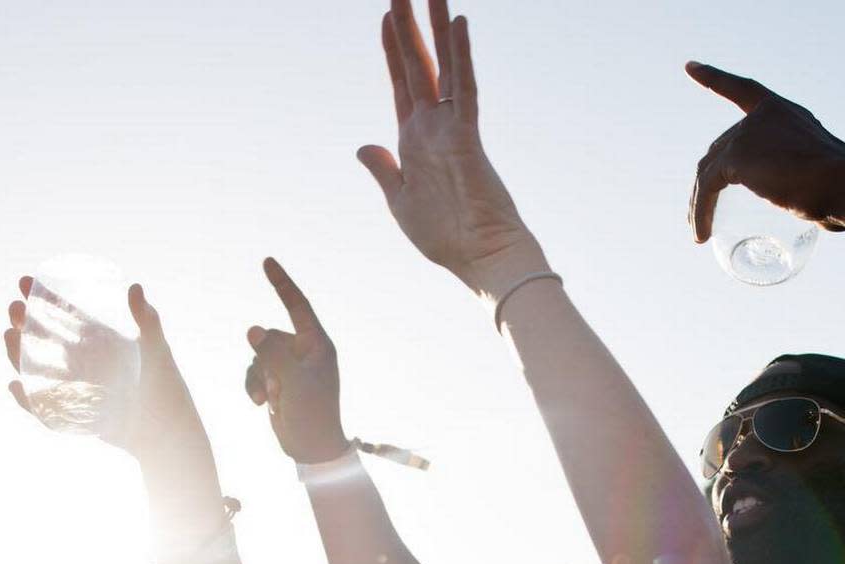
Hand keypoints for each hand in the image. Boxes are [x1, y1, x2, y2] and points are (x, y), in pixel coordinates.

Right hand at [4, 278, 211, 467]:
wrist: (166, 427)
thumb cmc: (164, 384)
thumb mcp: (157, 349)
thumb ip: (147, 321)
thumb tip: (134, 287)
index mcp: (92, 341)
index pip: (58, 314)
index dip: (38, 297)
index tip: (25, 281)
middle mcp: (77, 362)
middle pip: (38, 338)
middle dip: (21, 321)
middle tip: (16, 309)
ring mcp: (70, 387)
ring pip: (33, 369)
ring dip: (15, 353)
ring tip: (10, 337)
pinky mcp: (70, 413)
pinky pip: (41, 406)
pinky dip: (26, 399)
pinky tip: (17, 386)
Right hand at [245, 259, 348, 464]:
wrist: (312, 448)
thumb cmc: (313, 414)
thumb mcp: (293, 382)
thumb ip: (272, 353)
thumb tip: (252, 328)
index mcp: (318, 346)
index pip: (298, 306)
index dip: (282, 284)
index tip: (267, 261)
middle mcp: (305, 352)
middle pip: (269, 337)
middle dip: (265, 362)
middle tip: (280, 389)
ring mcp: (291, 367)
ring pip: (258, 356)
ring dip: (258, 378)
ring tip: (271, 400)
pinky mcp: (279, 381)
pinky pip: (255, 372)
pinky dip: (254, 386)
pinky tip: (261, 405)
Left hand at [357, 0, 535, 288]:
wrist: (482, 258)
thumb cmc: (447, 239)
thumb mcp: (401, 203)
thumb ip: (384, 171)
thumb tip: (363, 145)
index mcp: (415, 143)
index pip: (402, 85)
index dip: (393, 50)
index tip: (386, 16)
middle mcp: (433, 128)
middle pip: (418, 65)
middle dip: (408, 25)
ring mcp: (451, 128)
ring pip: (441, 66)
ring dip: (433, 26)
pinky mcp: (467, 136)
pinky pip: (462, 88)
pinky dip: (460, 56)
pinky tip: (458, 22)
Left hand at [686, 64, 844, 241]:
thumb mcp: (826, 179)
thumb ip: (817, 187)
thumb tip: (825, 217)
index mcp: (784, 113)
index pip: (743, 90)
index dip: (715, 78)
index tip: (690, 67)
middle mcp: (763, 117)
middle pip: (720, 147)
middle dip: (708, 182)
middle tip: (702, 213)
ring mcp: (748, 133)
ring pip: (708, 171)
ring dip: (699, 204)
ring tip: (699, 235)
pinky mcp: (737, 157)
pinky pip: (707, 187)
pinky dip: (700, 213)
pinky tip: (700, 236)